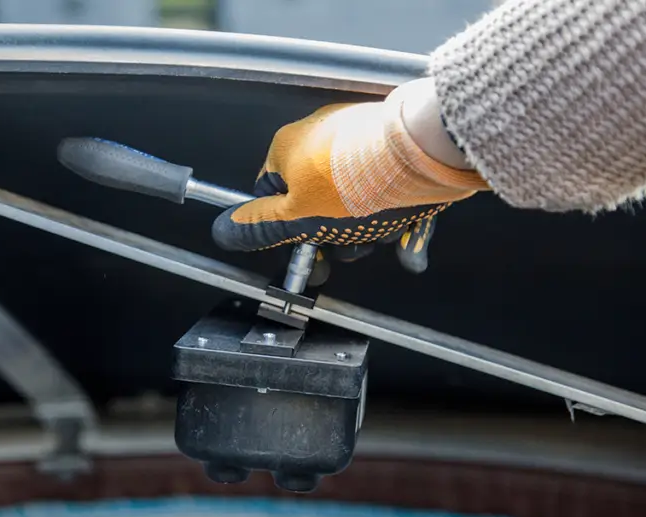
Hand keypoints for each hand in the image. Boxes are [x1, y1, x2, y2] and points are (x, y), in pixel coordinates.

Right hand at [211, 93, 486, 271]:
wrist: (422, 152)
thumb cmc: (356, 183)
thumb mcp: (297, 217)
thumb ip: (259, 226)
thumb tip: (223, 232)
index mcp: (287, 150)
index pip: (272, 197)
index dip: (288, 230)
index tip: (306, 250)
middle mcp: (320, 137)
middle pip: (318, 202)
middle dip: (337, 234)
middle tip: (351, 245)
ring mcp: (360, 139)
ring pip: (357, 200)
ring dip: (371, 228)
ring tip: (385, 231)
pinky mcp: (395, 148)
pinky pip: (391, 190)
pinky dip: (399, 217)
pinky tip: (410, 238)